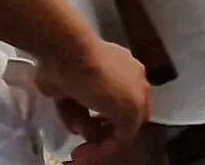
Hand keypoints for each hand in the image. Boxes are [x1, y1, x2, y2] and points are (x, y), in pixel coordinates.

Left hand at [32, 37, 152, 164]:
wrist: (66, 55)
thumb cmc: (101, 81)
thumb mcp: (129, 108)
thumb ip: (129, 129)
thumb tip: (119, 139)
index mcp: (138, 83)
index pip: (137, 118)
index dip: (122, 137)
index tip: (105, 149)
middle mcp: (119, 81)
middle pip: (113, 117)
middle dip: (102, 132)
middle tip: (89, 142)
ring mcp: (92, 82)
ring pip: (92, 114)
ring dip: (86, 125)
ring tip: (76, 125)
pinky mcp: (69, 84)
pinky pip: (72, 107)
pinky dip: (70, 116)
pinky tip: (69, 118)